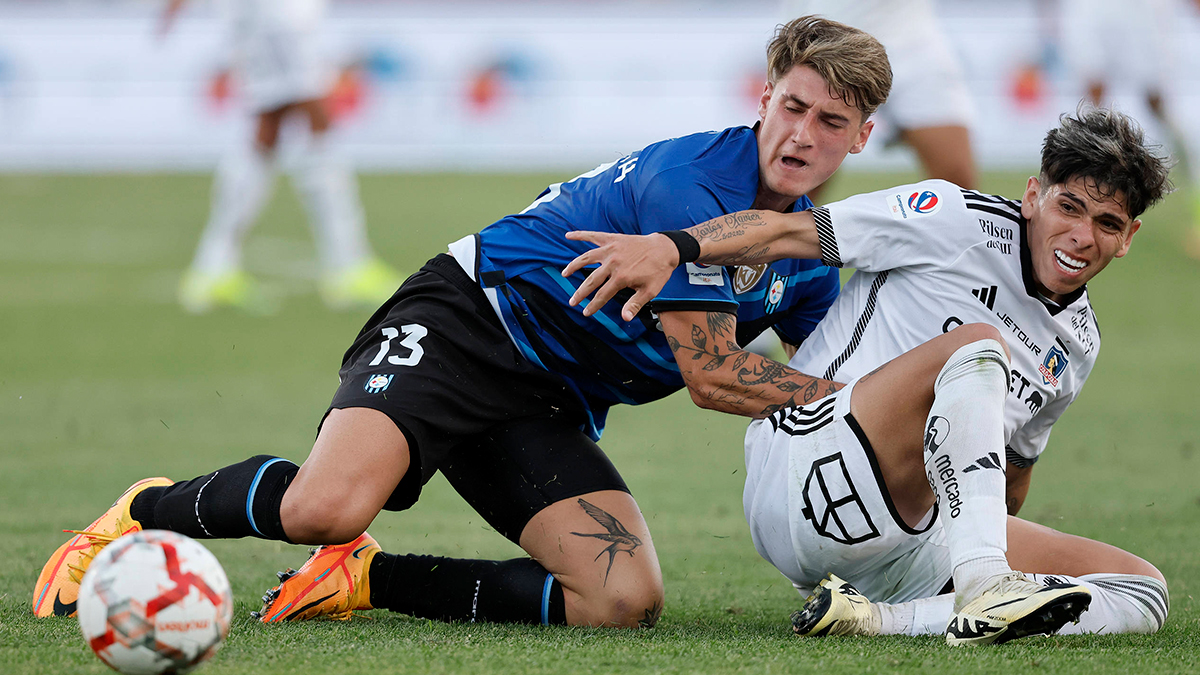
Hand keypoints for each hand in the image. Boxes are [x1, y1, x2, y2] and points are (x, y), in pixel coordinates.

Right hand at [562, 231, 678, 320]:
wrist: (665, 249)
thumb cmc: (658, 271)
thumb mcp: (649, 291)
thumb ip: (635, 304)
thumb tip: (625, 318)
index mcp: (621, 277)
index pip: (602, 295)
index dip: (593, 306)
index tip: (586, 313)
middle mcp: (613, 263)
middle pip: (591, 280)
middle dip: (580, 293)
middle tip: (572, 301)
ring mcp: (612, 249)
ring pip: (586, 258)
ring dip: (573, 266)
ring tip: (564, 274)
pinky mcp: (612, 239)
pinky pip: (593, 236)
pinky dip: (580, 235)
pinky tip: (568, 235)